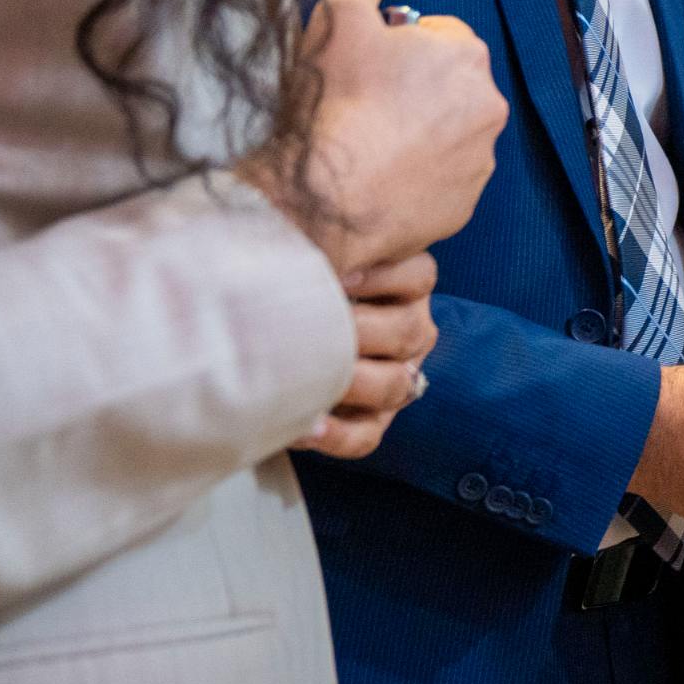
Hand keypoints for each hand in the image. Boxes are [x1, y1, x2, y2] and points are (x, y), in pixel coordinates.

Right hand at [252, 0, 504, 273]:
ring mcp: (479, 161)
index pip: (439, 32)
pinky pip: (441, 180)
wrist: (326, 197)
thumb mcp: (334, 22)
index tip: (367, 58)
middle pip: (448, 84)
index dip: (399, 41)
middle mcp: (488, 107)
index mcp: (466, 56)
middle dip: (414, 86)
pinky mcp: (463, 204)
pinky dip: (416, 176)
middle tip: (364, 99)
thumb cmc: (336, 101)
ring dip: (418, 132)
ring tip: (368, 141)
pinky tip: (378, 178)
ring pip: (448, 133)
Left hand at [304, 253, 437, 458]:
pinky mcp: (373, 422)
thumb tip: (288, 246)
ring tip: (310, 377)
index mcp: (404, 288)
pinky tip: (305, 426)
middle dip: (358, 332)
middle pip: (407, 332)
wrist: (263, 346)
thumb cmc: (292, 290)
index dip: (383, 275)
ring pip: (395, 384)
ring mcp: (395, 378)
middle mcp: (409, 330)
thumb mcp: (312, 265)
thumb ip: (314, 254)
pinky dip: (336, 435)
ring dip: (352, 382)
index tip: (338, 276)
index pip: (419, 274)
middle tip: (313, 327)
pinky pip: (367, 436)